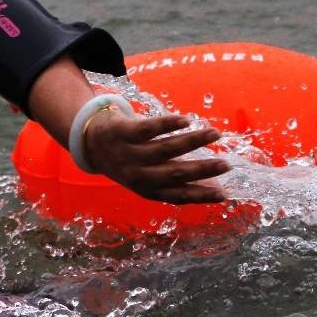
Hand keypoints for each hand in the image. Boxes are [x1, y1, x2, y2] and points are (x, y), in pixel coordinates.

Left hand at [83, 111, 229, 203]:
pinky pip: (148, 129)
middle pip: (174, 174)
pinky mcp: (123, 132)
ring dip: (193, 141)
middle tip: (226, 165)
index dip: (201, 196)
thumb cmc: (130, 161)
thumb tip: (215, 185)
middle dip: (202, 170)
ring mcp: (130, 154)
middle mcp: (138, 175)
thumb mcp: (148, 177)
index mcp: (147, 189)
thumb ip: (178, 179)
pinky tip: (186, 120)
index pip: (178, 195)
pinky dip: (168, 125)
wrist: (90, 142)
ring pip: (166, 149)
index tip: (223, 194)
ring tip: (215, 134)